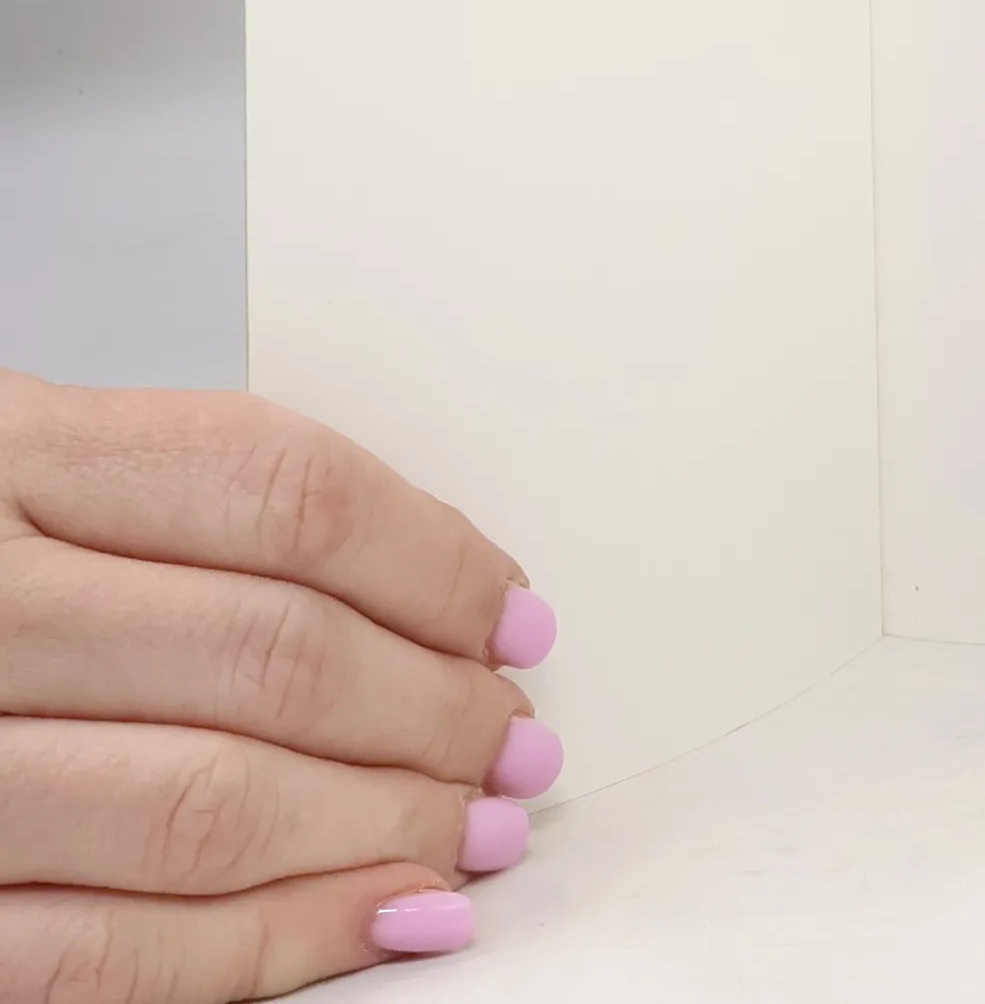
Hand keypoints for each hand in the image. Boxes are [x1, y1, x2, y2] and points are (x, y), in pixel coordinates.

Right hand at [0, 367, 560, 998]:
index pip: (285, 494)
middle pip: (270, 652)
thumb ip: (199, 507)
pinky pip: (112, 954)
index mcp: (7, 452)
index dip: (432, 563)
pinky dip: (274, 945)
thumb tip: (439, 588)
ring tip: (478, 827)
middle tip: (514, 737)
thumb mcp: (31, 459)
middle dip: (432, 708)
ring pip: (210, 805)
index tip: (513, 614)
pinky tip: (387, 918)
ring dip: (382, 828)